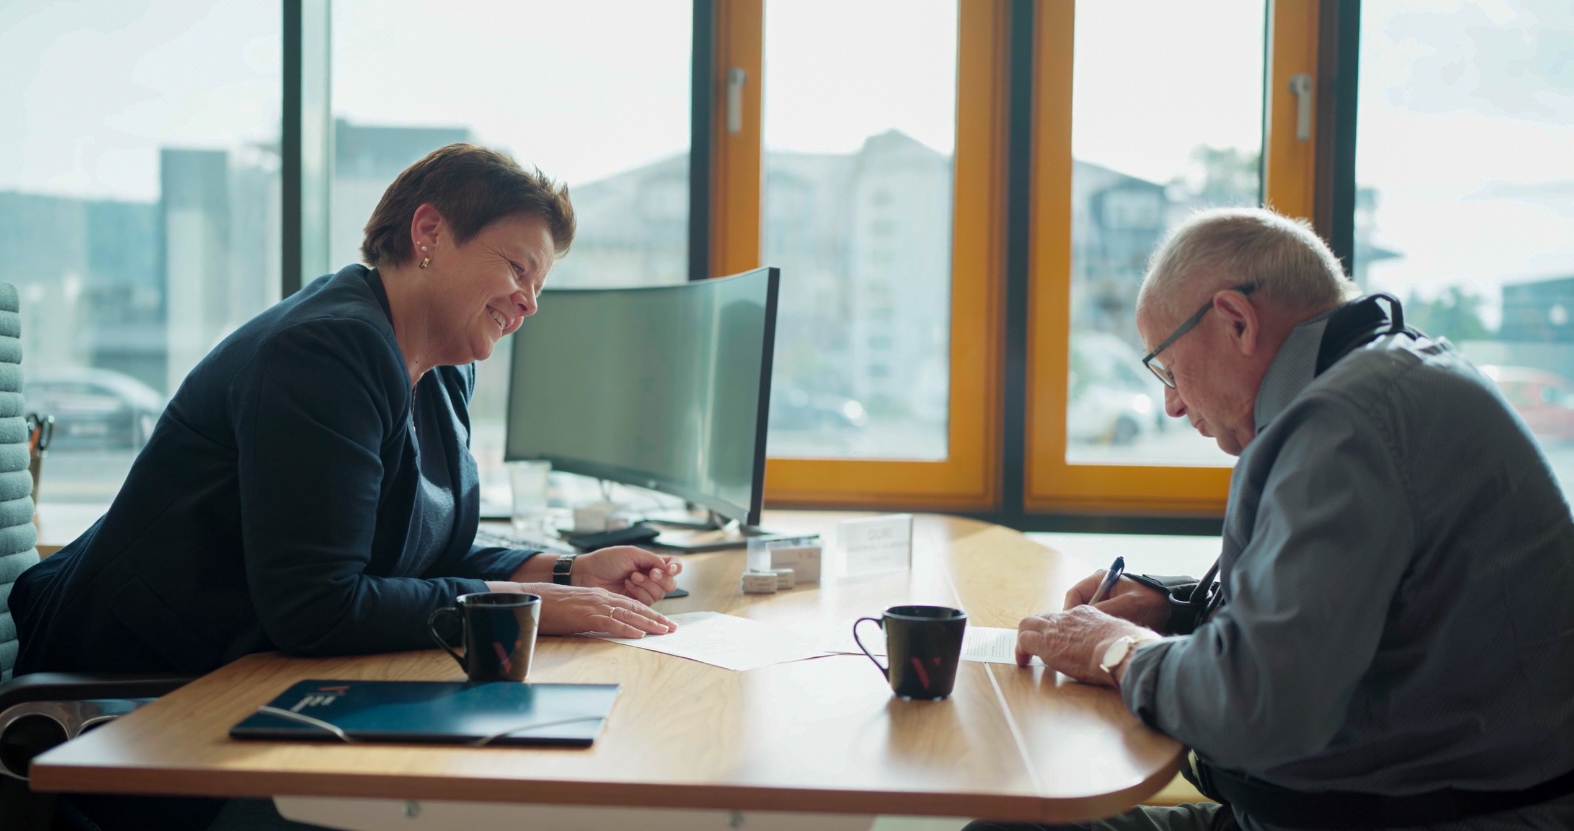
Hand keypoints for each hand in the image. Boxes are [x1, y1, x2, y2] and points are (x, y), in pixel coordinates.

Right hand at [484, 581, 676, 638]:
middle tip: (673, 628)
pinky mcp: (584, 616)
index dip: (649, 613)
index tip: (663, 622)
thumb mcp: (578, 608)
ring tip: (663, 632)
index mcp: (599, 596)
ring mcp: (593, 606)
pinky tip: (638, 634)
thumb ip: (594, 614)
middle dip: (655, 619)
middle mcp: (601, 598)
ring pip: (627, 614)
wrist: (532, 598)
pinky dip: (625, 629)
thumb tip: (606, 625)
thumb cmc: (552, 605)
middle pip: (634, 608)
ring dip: (647, 624)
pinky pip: (609, 622)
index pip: (630, 603)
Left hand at [568, 546, 682, 604]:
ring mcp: (644, 591)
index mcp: (651, 562)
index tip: (669, 568)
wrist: (588, 574)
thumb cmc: (606, 560)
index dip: (676, 567)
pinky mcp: (635, 603)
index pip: (674, 565)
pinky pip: (648, 602)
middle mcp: (650, 577)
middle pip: (671, 583)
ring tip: (632, 577)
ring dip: (647, 584)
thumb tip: (669, 568)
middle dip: (662, 578)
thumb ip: (653, 559)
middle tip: (650, 572)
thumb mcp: (632, 553)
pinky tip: (628, 585)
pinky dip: (640, 592)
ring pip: (660, 593)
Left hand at [1015, 604, 1155, 685]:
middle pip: (1042, 617)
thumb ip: (1112, 638)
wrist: (1120, 650)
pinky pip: (1024, 641)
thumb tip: (1117, 650)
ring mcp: (1056, 628)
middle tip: (1034, 646)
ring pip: (1028, 624)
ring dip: (1024, 639)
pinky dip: (1020, 650)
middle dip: (1036, 630)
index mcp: (1086, 613)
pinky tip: (1023, 662)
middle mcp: (1068, 617)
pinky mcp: (1047, 643)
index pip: (1064, 618)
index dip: (1059, 630)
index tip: (1061, 642)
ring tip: (1024, 655)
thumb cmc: (1128, 647)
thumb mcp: (1121, 634)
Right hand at [1063, 570, 1169, 630]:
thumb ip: (1104, 610)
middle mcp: (1099, 589)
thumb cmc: (1152, 602)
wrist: (1174, 609)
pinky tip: (1102, 641)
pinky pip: (1098, 622)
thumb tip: (1083, 622)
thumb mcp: (1127, 605)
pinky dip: (1098, 631)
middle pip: (1078, 606)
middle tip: (1078, 638)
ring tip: (1091, 640)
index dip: (1069, 610)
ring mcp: (1105, 601)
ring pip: (1087, 617)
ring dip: (1089, 628)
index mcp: (1100, 579)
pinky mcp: (1112, 613)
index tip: (1070, 627)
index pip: (1074, 594)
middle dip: (1078, 622)